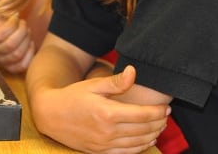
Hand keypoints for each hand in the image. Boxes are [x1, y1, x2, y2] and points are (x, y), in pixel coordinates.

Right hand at [0, 0, 34, 72]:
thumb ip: (2, 5)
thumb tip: (10, 2)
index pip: (1, 34)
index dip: (12, 24)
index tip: (16, 16)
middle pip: (11, 45)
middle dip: (22, 32)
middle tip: (24, 24)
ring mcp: (1, 62)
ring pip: (17, 54)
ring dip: (26, 41)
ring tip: (28, 32)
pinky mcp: (10, 68)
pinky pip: (22, 65)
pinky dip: (29, 54)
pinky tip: (30, 43)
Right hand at [32, 66, 169, 153]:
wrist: (50, 114)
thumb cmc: (72, 96)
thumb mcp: (92, 85)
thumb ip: (115, 82)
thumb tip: (133, 72)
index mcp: (107, 113)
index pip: (143, 115)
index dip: (158, 112)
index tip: (166, 108)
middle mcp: (108, 131)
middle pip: (144, 129)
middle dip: (159, 123)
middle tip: (166, 116)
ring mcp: (104, 144)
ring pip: (139, 142)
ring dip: (153, 135)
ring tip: (159, 126)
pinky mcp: (100, 152)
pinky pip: (128, 152)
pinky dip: (141, 146)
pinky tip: (146, 139)